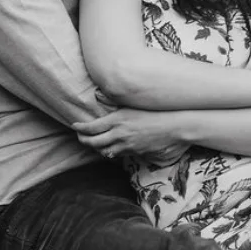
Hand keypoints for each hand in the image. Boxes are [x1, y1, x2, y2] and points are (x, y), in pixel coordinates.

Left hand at [73, 109, 190, 164]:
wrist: (175, 126)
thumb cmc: (156, 111)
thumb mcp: (133, 104)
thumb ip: (113, 101)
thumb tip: (97, 95)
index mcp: (117, 120)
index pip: (91, 128)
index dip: (80, 129)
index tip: (74, 126)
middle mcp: (119, 134)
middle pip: (93, 143)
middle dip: (83, 141)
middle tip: (80, 137)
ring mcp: (127, 145)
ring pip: (104, 151)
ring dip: (96, 148)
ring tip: (93, 144)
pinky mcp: (135, 152)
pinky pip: (117, 154)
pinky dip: (110, 152)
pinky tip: (110, 148)